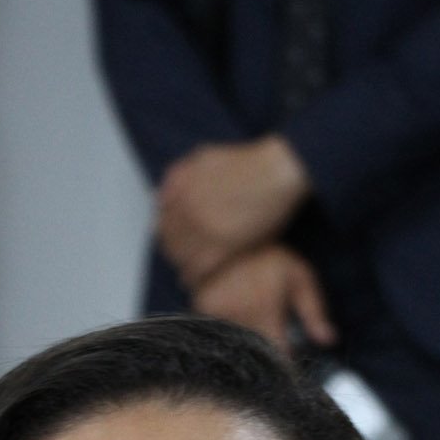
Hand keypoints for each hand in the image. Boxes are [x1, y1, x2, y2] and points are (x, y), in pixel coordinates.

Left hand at [157, 135, 310, 288]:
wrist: (276, 172)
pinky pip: (197, 270)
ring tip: (190, 273)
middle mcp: (184, 206)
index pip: (162, 218)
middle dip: (175, 251)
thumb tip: (163, 196)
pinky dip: (195, 277)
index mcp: (179, 185)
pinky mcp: (218, 247)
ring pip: (180, 257)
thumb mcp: (206, 158)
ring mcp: (200, 228)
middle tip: (183, 260)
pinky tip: (197, 281)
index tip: (177, 241)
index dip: (170, 233)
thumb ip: (182, 176)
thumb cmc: (250, 163)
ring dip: (184, 265)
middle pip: (169, 240)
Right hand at [192, 243, 336, 355]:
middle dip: (266, 355)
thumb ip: (314, 312)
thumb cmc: (270, 257)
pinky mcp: (200, 310)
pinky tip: (235, 315)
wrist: (229, 230)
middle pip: (256, 355)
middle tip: (272, 345)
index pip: (278, 358)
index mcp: (266, 317)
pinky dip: (228, 332)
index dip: (286, 365)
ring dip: (246, 344)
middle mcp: (240, 322)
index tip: (292, 365)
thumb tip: (331, 342)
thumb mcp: (299, 279)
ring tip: (252, 324)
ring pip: (236, 346)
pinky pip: (218, 333)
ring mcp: (218, 317)